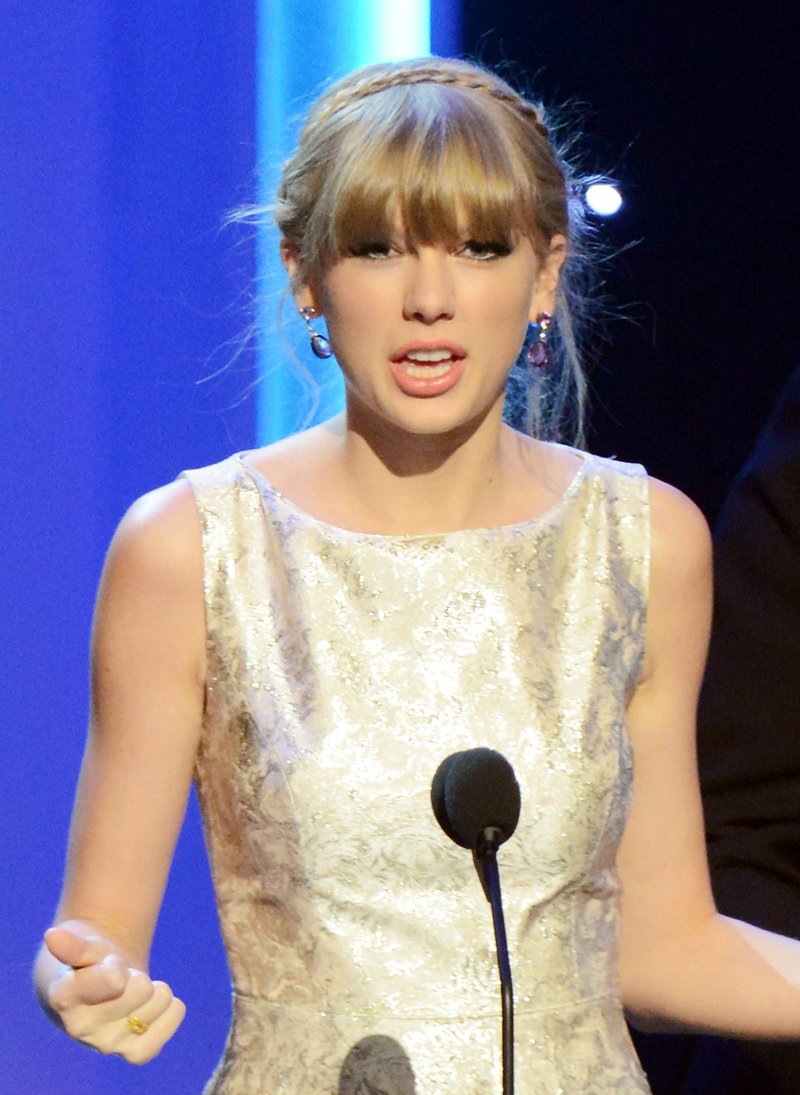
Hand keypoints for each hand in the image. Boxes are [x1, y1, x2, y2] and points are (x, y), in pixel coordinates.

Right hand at [43, 925, 185, 1063]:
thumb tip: (53, 935)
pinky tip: (162, 1002)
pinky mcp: (133, 1053)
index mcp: (64, 996)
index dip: (117, 965)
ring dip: (156, 990)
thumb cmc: (89, 961)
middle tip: (124, 976)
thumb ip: (74, 945)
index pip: (111, 980)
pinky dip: (171, 1014)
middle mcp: (81, 1028)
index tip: (109, 960)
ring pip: (156, 1006)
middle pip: (141, 989)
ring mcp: (107, 1043)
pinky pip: (164, 1036)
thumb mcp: (84, 946)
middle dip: (137, 974)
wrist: (96, 988)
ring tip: (138, 987)